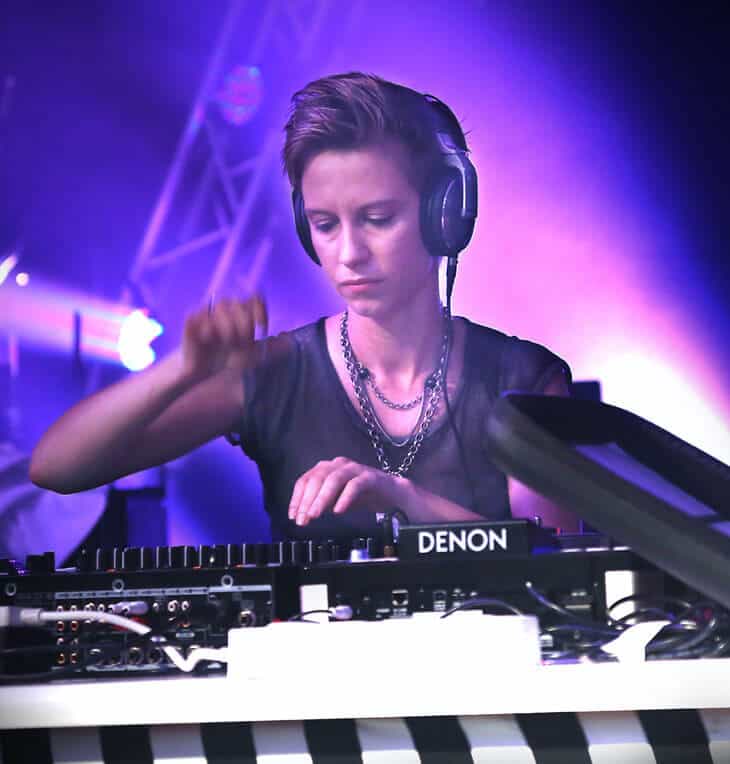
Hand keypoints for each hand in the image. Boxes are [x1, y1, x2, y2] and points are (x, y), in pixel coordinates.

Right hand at [180, 295, 267, 383]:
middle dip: (244, 322)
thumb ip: (271, 349)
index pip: (254, 300)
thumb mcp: (253, 357)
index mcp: (241, 315)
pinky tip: (210, 338)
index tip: (262, 326)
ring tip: (226, 342)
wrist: (203, 375)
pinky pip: (200, 314)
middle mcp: (226, 312)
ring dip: (227, 324)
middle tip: (242, 340)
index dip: (259, 309)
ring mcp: (209, 314)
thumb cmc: (229, 363)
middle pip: (238, 303)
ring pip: (221, 305)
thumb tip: (290, 340)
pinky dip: (208, 326)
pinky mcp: (191, 321)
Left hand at [288, 457, 406, 526]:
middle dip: (307, 501)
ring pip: (333, 479)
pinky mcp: (370, 477)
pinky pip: (355, 485)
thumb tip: (303, 513)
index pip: (305, 480)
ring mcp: (355, 469)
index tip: (293, 516)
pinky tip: (338, 511)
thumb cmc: (361, 495)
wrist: (391, 494)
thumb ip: (320, 502)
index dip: (297, 498)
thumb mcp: (334, 499)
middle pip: (317, 478)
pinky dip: (344, 498)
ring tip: (315, 515)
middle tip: (303, 519)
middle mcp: (339, 465)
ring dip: (321, 499)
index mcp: (327, 468)